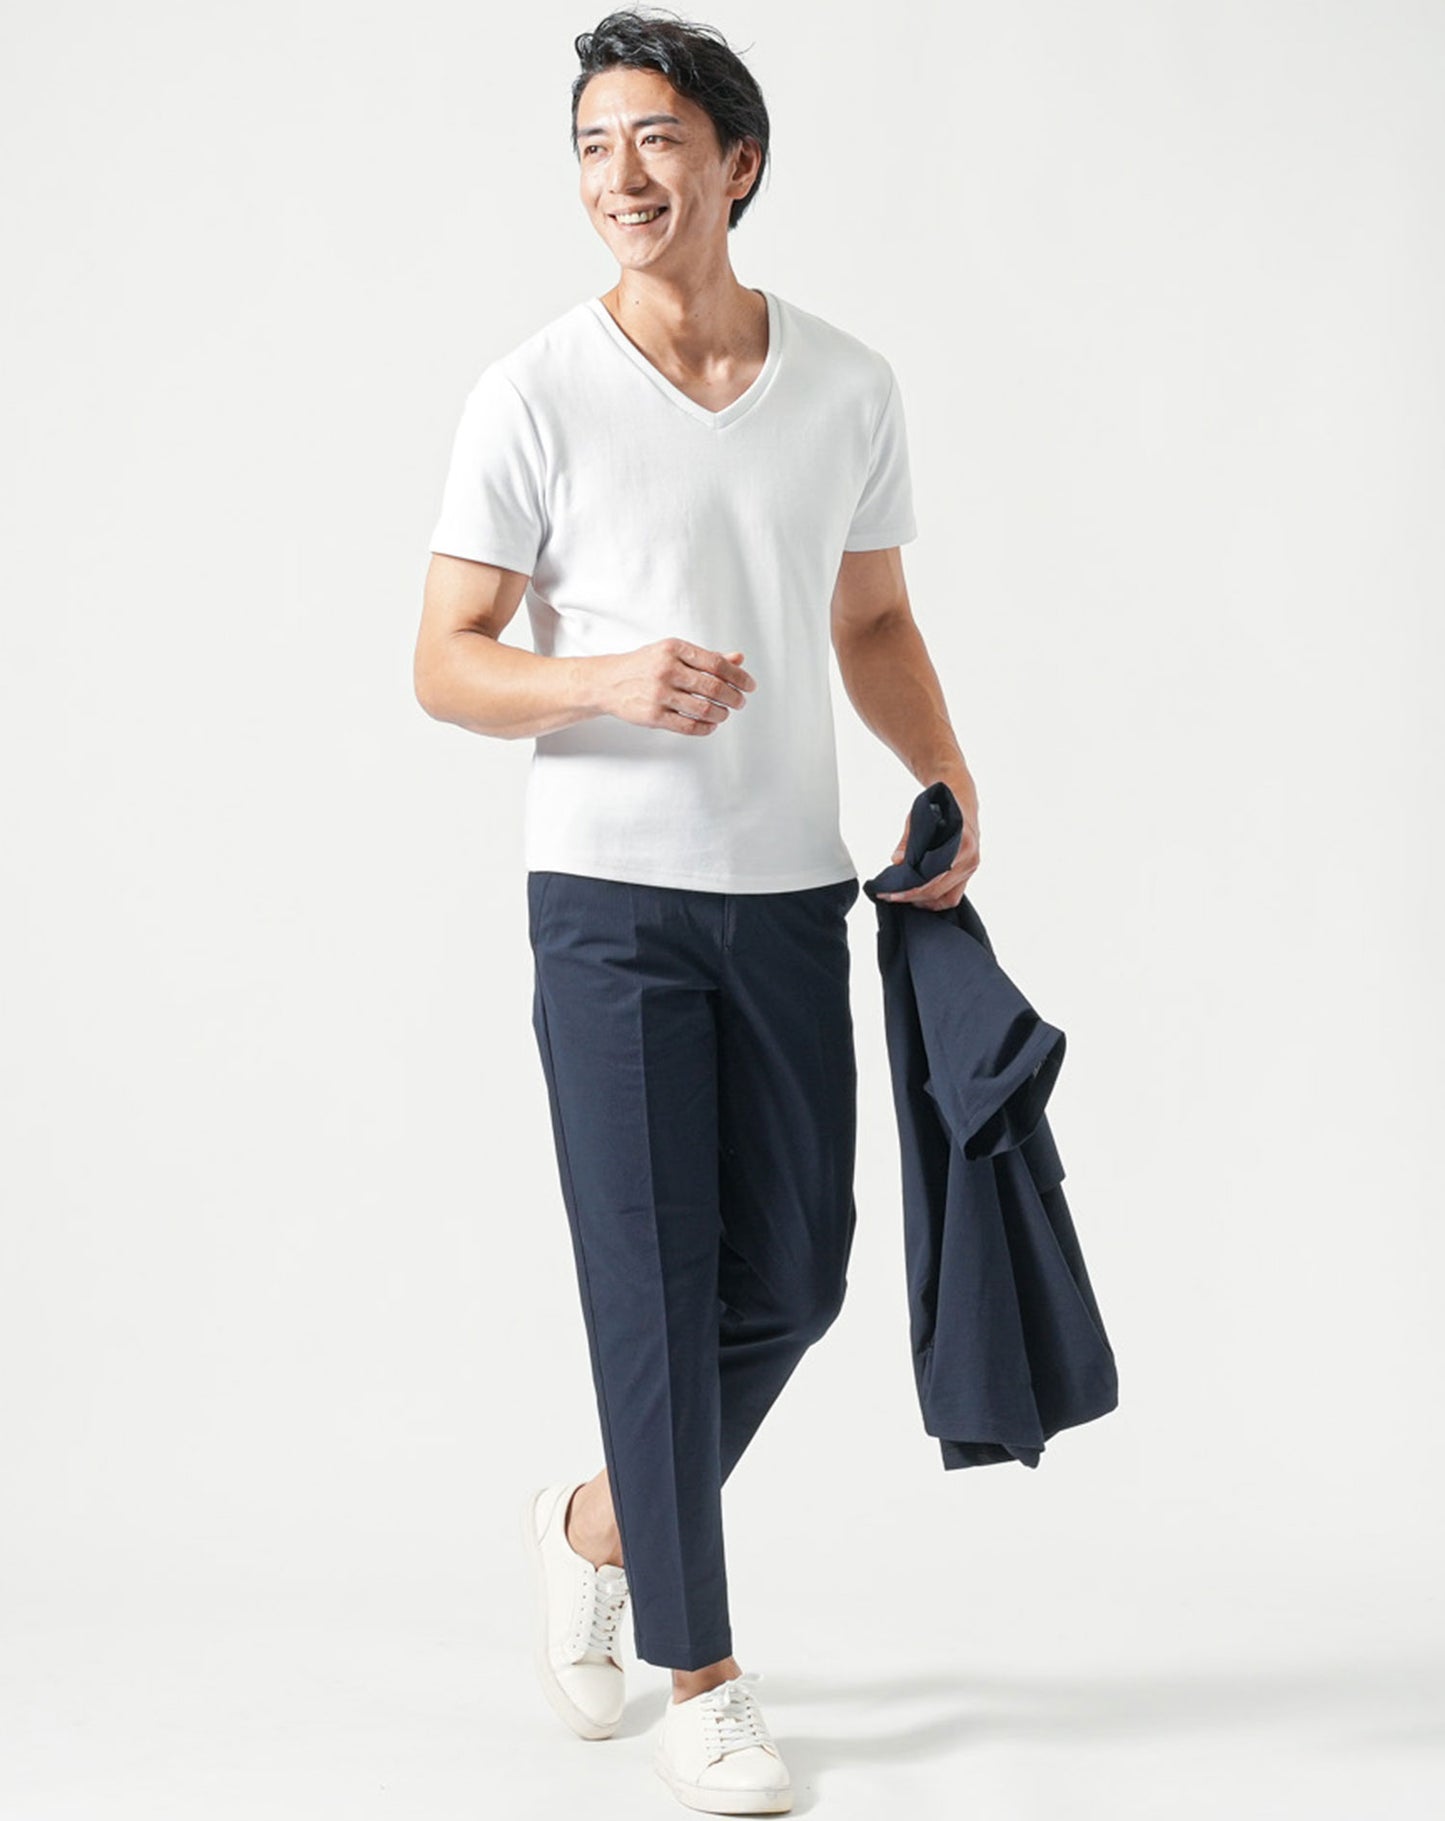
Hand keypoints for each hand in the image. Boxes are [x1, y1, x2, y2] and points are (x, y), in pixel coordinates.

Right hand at [599, 639, 755, 734]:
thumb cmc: (645, 665)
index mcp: (674, 649)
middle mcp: (666, 669)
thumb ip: (706, 657)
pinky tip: (710, 725)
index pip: (716, 663)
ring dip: (721, 714)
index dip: (738, 676)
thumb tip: (738, 659)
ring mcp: (659, 694)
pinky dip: (705, 728)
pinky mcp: (653, 716)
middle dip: (733, 697)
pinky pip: (688, 726)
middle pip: (713, 687)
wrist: (607, 682)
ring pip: (703, 708)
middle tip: (740, 702)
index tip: (749, 685)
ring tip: (724, 713)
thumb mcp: (673, 653)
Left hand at [879, 791, 980, 910]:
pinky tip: (919, 897)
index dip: (911, 890)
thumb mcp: (918, 817)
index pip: (934, 878)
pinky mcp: (968, 874)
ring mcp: (971, 868)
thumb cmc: (940, 807)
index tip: (892, 894)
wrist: (961, 800)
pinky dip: (935, 900)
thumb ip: (908, 841)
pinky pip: (953, 896)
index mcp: (961, 844)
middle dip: (912, 898)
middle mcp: (970, 859)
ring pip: (947, 899)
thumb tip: (896, 861)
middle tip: (891, 897)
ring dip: (924, 902)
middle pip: (938, 892)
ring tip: (904, 898)